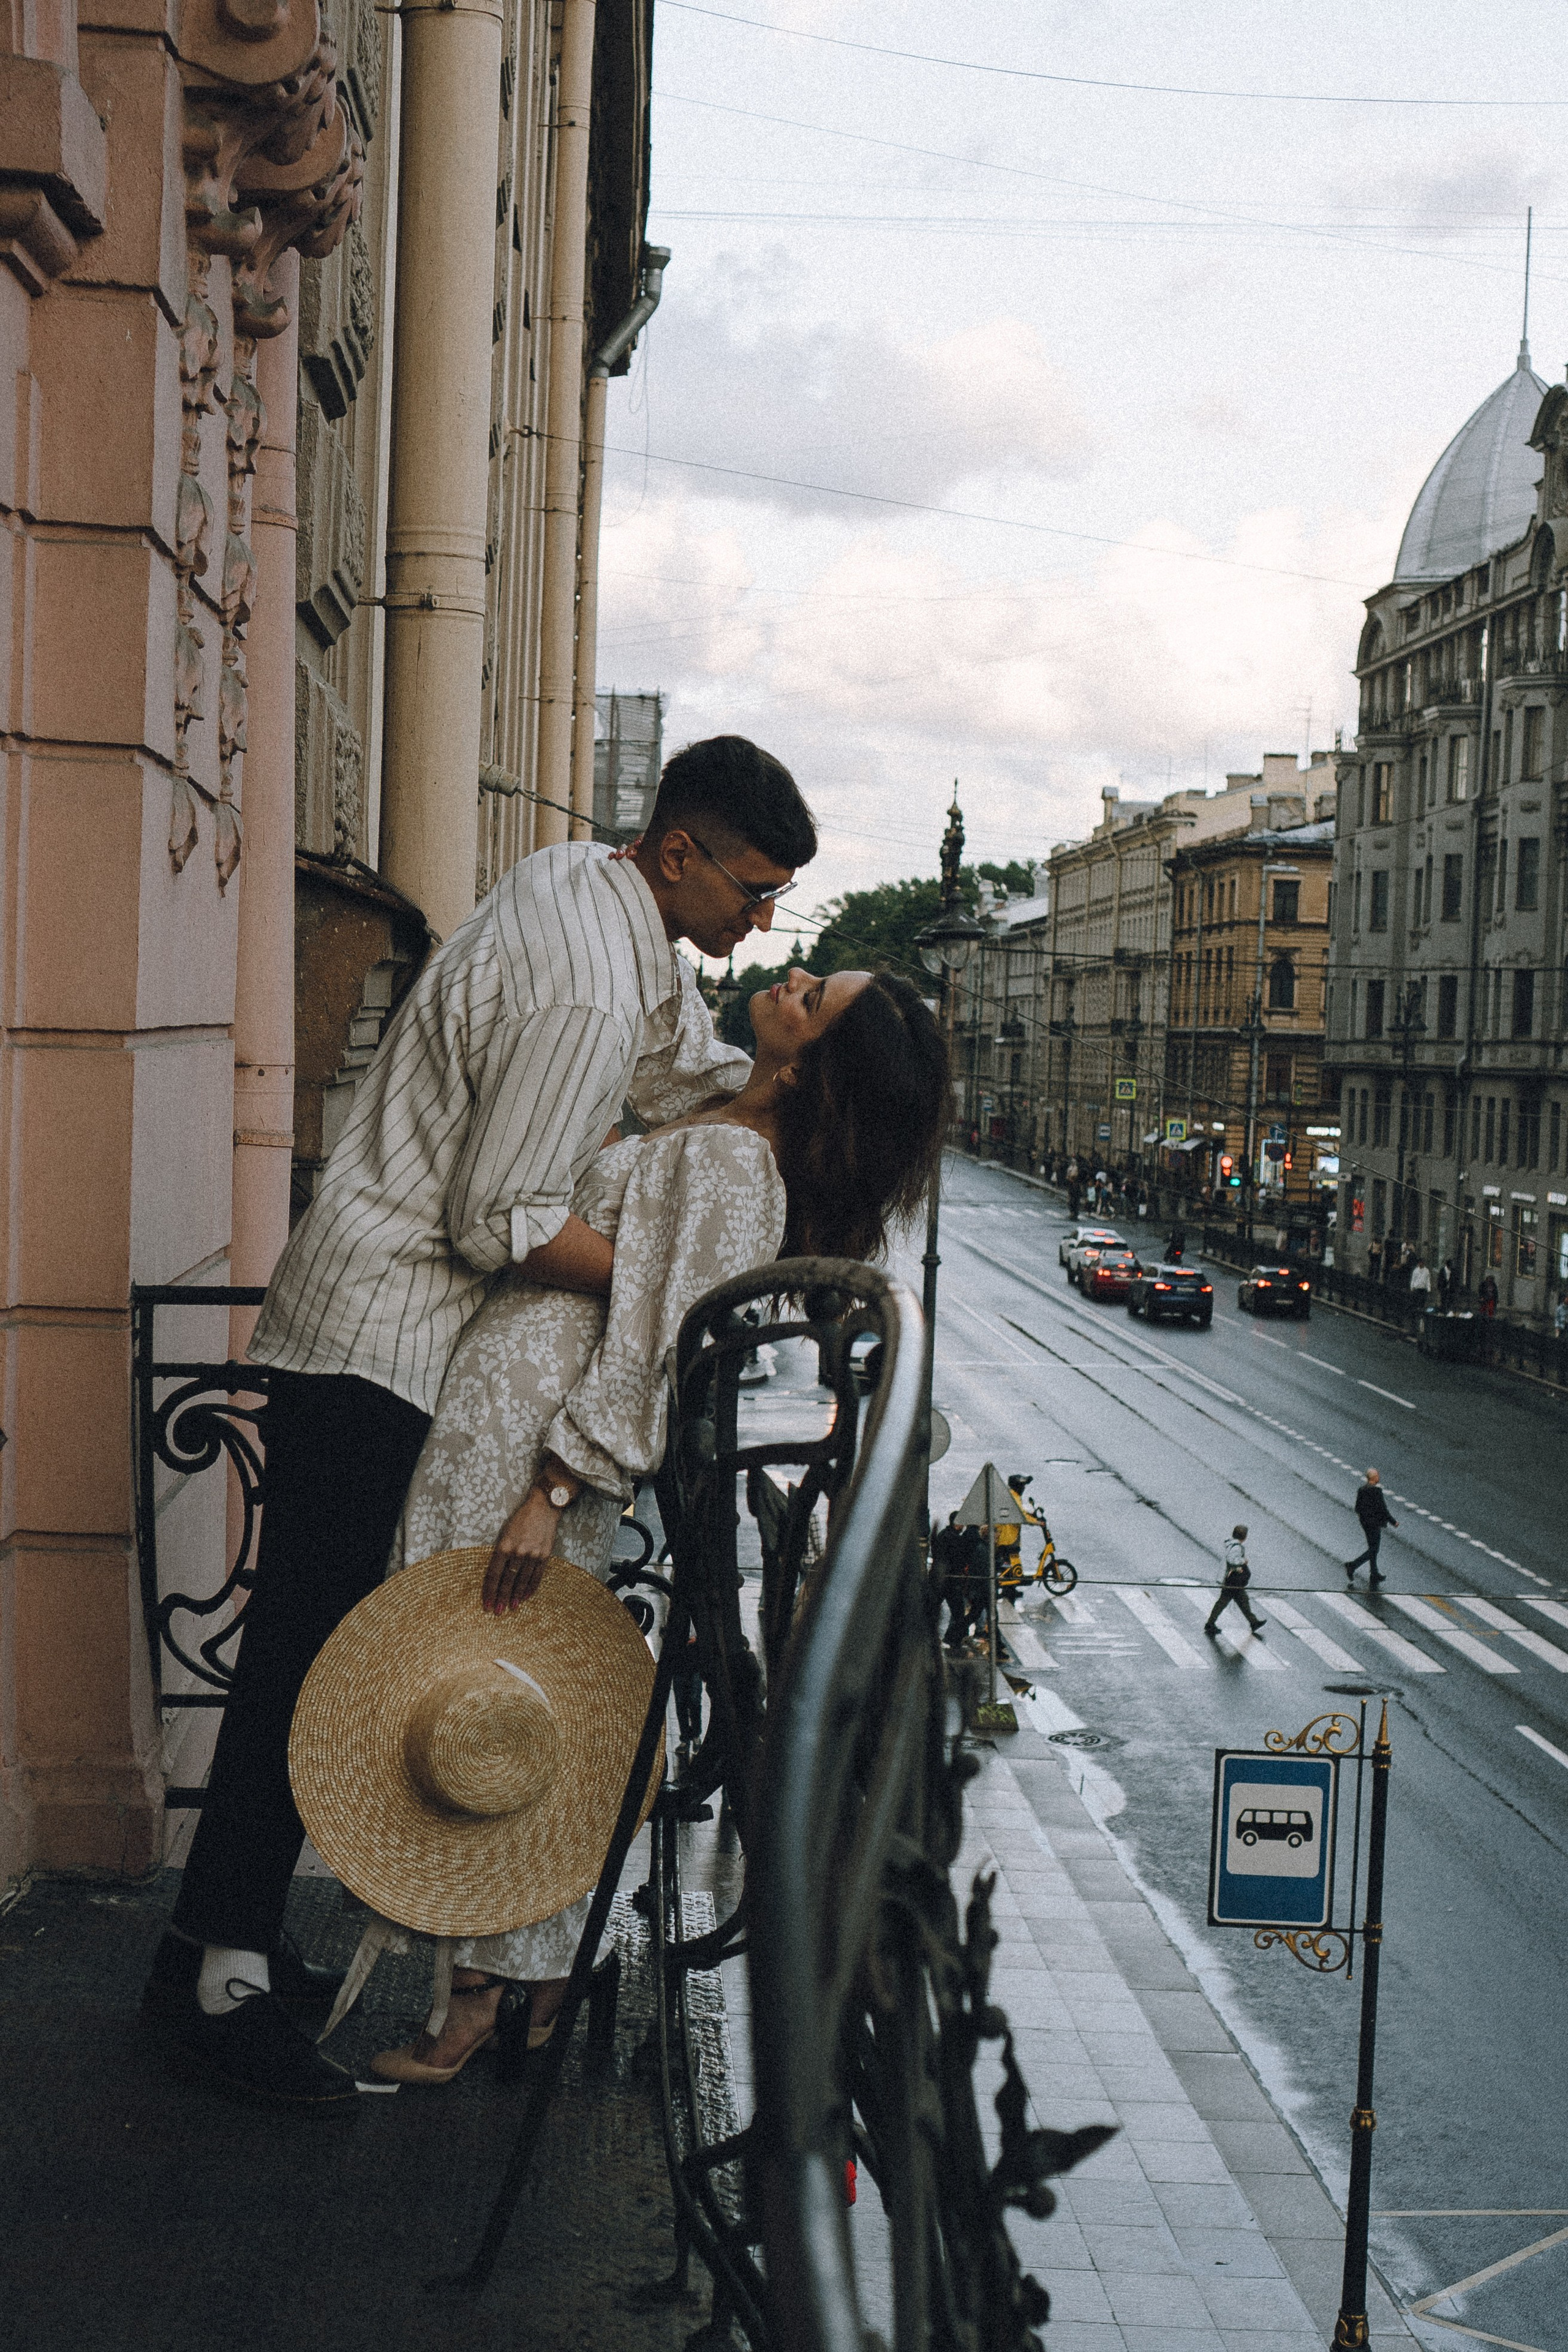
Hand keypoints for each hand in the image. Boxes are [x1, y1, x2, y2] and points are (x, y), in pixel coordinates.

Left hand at [484, 1487, 561, 1613]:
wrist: (543, 1507)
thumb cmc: (520, 1519)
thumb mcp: (504, 1532)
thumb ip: (500, 1552)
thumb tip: (495, 1574)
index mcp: (504, 1545)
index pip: (494, 1574)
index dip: (489, 1590)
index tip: (485, 1603)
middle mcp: (518, 1551)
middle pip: (507, 1580)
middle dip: (501, 1597)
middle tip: (497, 1611)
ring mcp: (533, 1554)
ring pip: (522, 1580)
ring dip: (516, 1596)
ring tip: (511, 1608)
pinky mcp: (545, 1555)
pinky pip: (537, 1576)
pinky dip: (531, 1588)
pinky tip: (526, 1597)